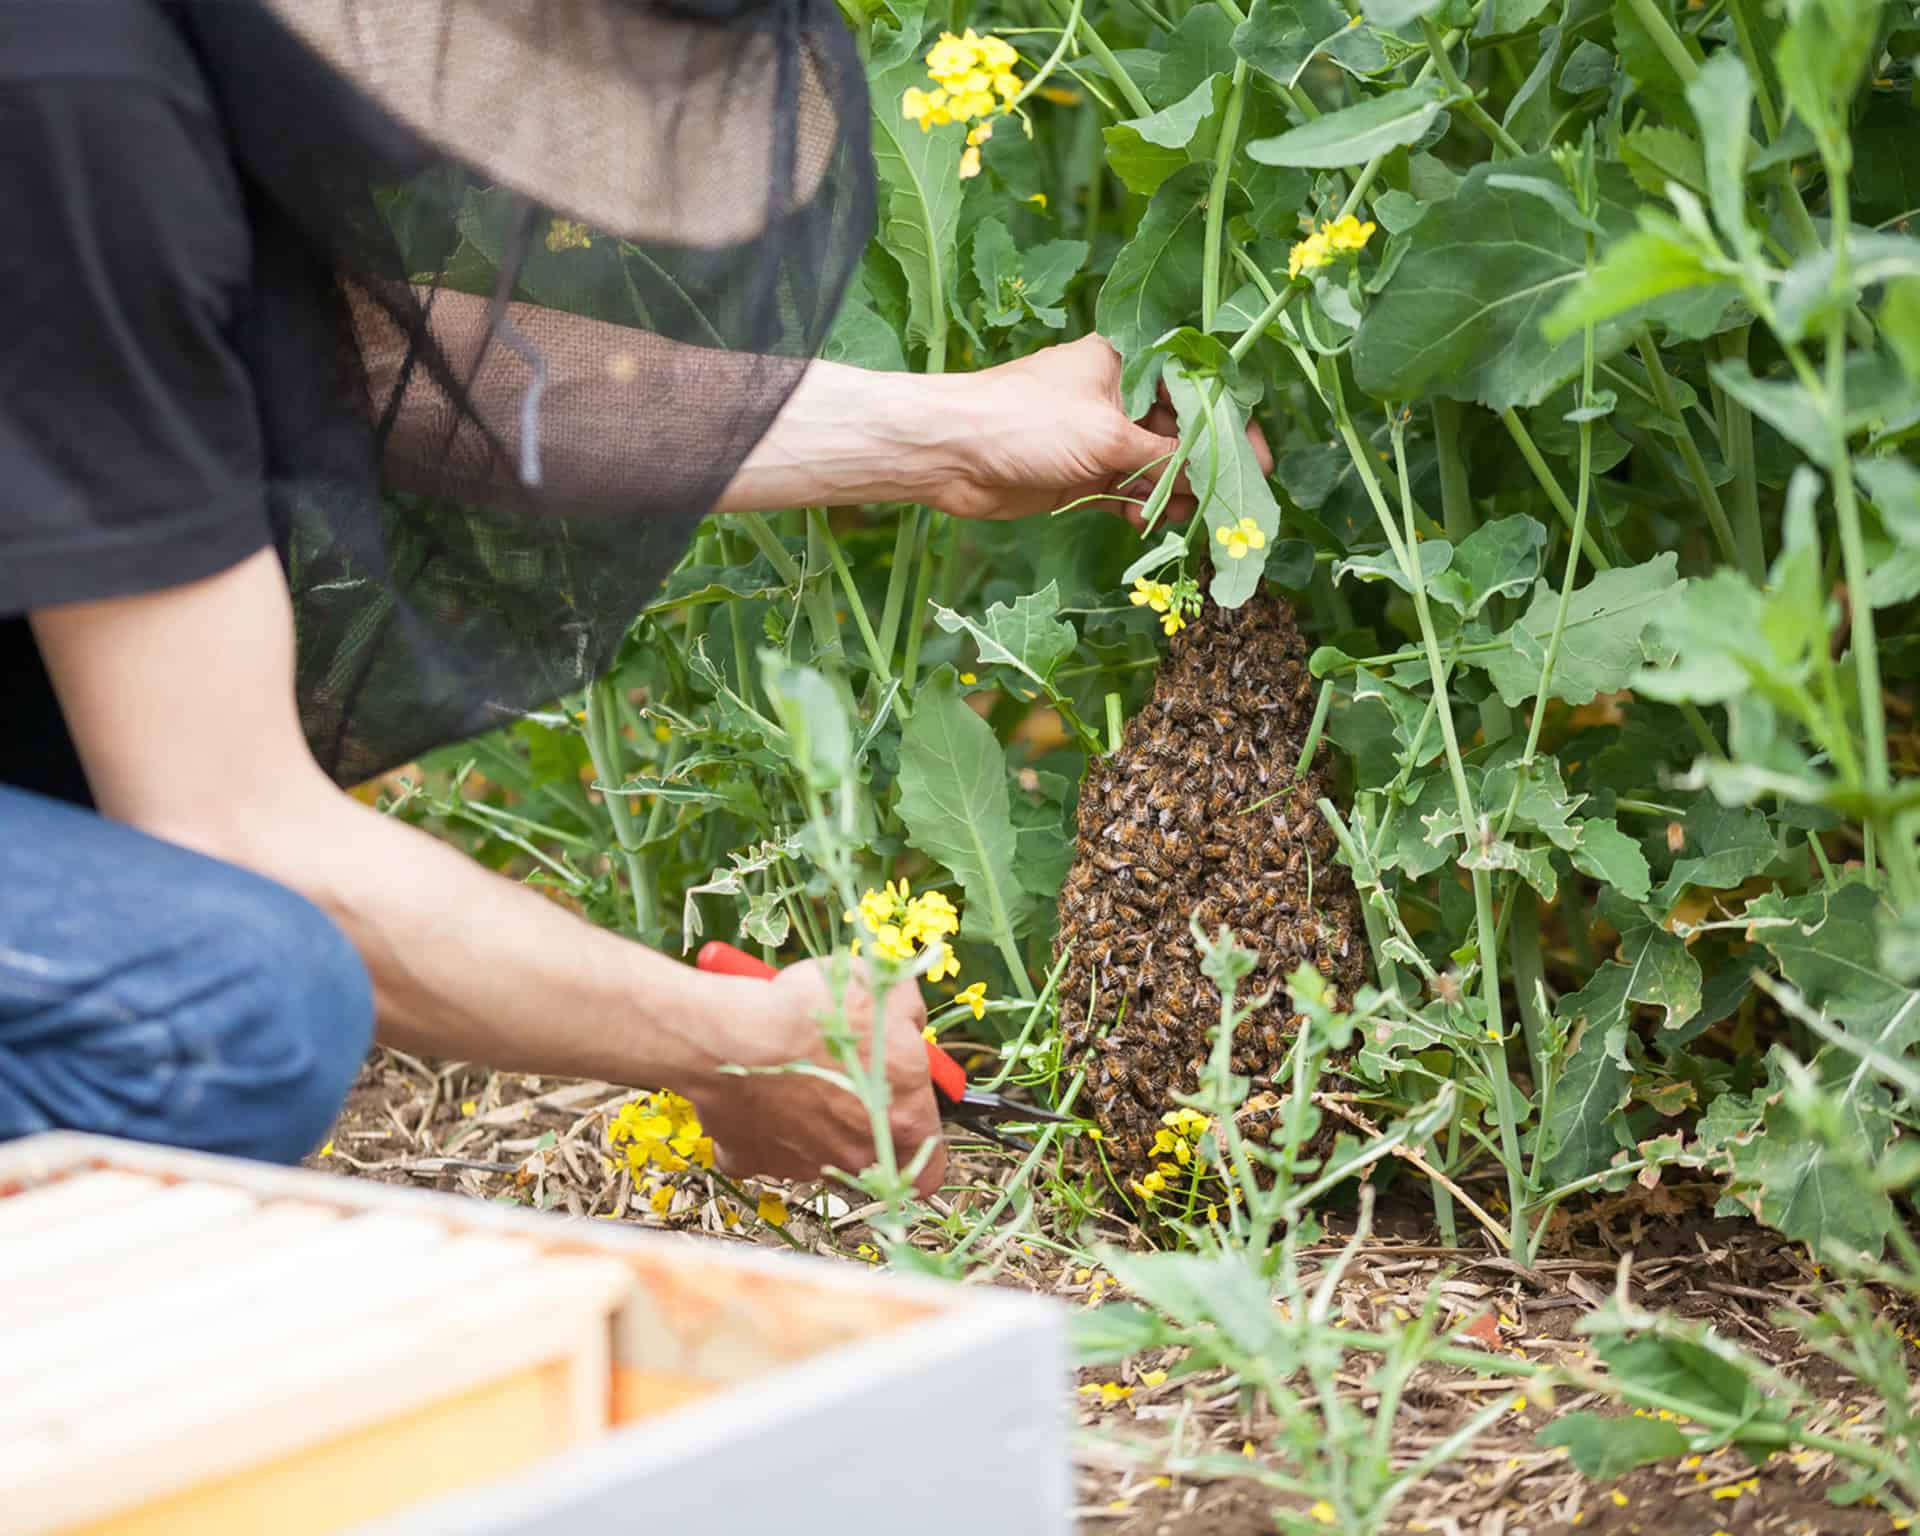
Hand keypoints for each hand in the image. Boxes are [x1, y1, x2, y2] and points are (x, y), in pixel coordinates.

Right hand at [687, 959, 947, 1195]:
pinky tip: (753, 1091)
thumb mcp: (890, 994)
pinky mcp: (748, 1159)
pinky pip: (758, 1149)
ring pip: (813, 1154)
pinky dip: (756, 1127)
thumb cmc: (820, 1014)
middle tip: (844, 1085)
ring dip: (809, 1126)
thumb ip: (911, 1017)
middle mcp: (855, 1156)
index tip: (905, 1115)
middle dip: (860, 1127)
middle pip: (869, 1160)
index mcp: (902, 1122)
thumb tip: (908, 1025)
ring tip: (793, 1078)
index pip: (930, 1169)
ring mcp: (799, 1165)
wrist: (738, 1033)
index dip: (922, 1145)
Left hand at [928, 334, 1272, 526]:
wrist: (950, 453)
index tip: (1254, 458)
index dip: (1229, 422)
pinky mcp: (1080, 474)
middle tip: (1231, 502)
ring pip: (1154, 467)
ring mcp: (1097, 437)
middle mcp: (1116, 396)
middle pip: (1179, 431)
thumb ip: (1164, 458)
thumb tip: (1211, 475)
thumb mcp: (1107, 437)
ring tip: (1192, 521)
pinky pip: (1126, 492)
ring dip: (1174, 494)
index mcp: (1125, 363)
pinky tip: (1150, 524)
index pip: (1194, 387)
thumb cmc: (1025, 422)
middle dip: (1204, 467)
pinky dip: (1141, 508)